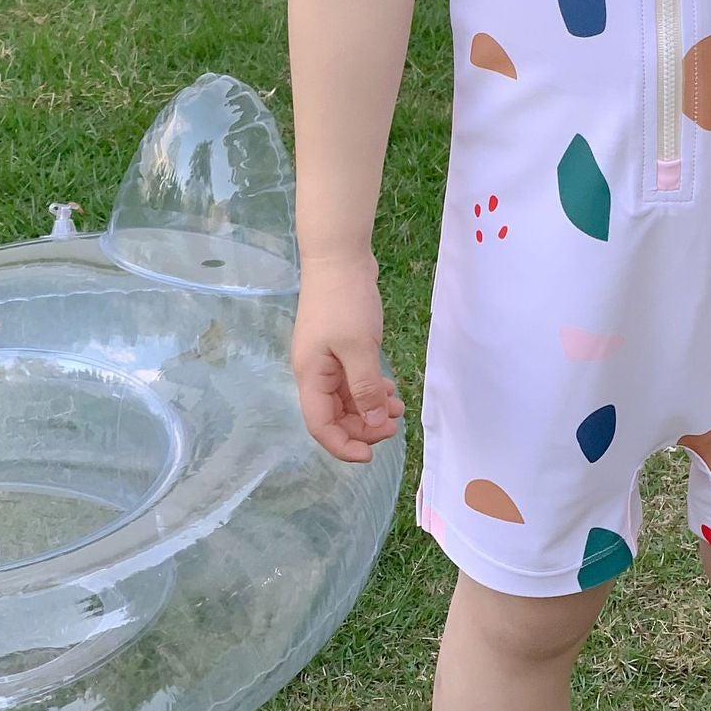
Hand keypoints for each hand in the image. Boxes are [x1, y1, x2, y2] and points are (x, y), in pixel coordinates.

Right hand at [291, 252, 405, 461]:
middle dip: (363, 427)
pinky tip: (390, 388)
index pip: (320, 426)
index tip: (371, 455)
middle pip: (334, 415)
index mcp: (311, 376)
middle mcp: (315, 371)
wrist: (339, 256)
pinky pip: (353, 378)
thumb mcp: (359, 347)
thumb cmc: (345, 301)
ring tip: (399, 408)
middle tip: (394, 424)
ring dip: (370, 408)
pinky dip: (370, 388)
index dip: (343, 446)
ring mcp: (326, 358)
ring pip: (346, 397)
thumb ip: (365, 388)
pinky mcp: (339, 345)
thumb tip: (372, 424)